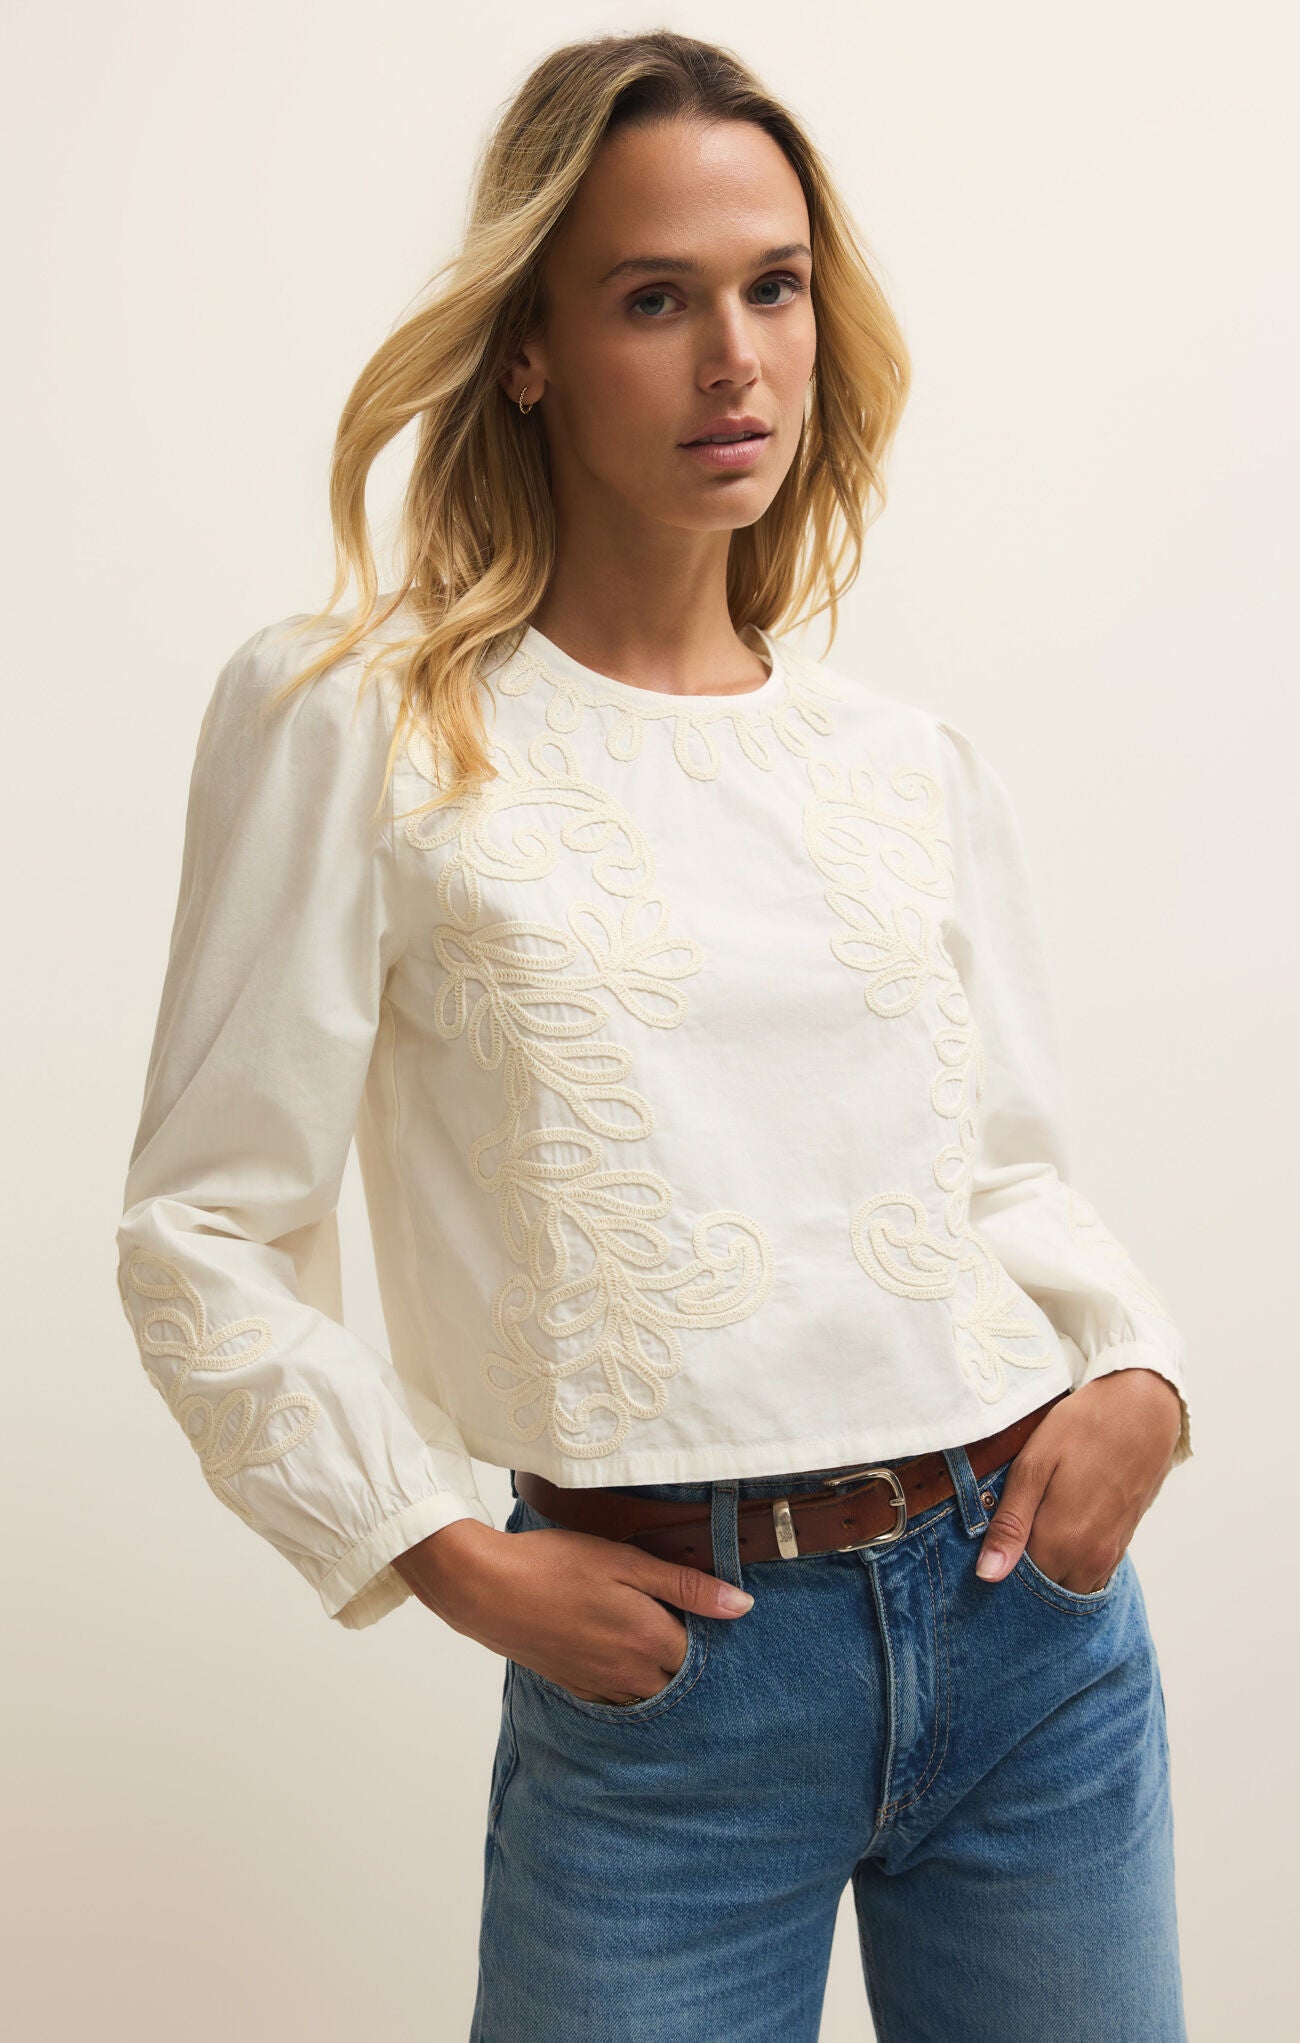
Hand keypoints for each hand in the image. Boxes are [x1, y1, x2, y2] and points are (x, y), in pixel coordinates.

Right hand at [392, 1516, 753, 1704]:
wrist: (487, 1589)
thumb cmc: (556, 1565)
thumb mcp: (626, 1561)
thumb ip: (686, 1586)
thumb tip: (742, 1605)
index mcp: (650, 1639)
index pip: (705, 1653)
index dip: (713, 1634)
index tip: (713, 1614)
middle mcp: (631, 1673)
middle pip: (680, 1679)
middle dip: (690, 1659)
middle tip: (688, 1625)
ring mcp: (601, 1684)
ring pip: (651, 1694)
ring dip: (661, 1675)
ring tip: (655, 1638)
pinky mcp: (576, 1686)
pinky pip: (618, 1698)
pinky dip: (631, 1684)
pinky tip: (623, 1656)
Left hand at [975, 1370, 1183, 1593]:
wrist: (1144, 1409)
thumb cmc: (1083, 1428)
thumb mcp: (1034, 1464)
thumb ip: (1010, 1523)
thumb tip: (988, 1575)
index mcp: (1060, 1541)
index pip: (1016, 1583)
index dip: (996, 1569)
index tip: (983, 1549)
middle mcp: (1088, 1559)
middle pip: (1044, 1588)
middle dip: (1021, 1575)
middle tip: (1005, 1537)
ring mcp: (1109, 1555)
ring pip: (1068, 1585)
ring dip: (1047, 1571)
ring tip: (1029, 1534)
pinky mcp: (1122, 1544)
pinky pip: (1090, 1575)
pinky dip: (1070, 1566)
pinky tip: (1058, 1534)